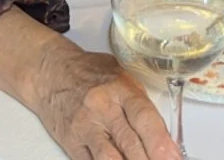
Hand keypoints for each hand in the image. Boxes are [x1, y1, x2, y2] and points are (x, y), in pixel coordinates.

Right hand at [28, 48, 179, 159]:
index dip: (161, 142)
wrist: (49, 72)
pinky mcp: (71, 142)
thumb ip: (140, 104)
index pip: (144, 118)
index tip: (174, 157)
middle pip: (129, 143)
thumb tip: (165, 137)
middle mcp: (102, 108)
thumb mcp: (121, 76)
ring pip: (109, 158)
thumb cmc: (89, 72)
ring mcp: (85, 127)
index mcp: (120, 89)